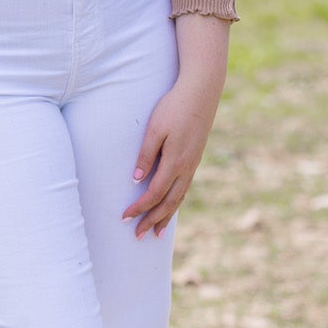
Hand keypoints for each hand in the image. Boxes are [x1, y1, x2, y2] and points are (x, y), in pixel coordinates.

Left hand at [123, 15, 230, 238]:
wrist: (203, 91)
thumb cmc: (174, 106)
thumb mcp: (156, 128)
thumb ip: (146, 154)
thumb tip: (136, 180)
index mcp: (175, 162)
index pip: (154, 194)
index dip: (139, 208)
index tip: (124, 218)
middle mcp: (186, 168)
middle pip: (168, 203)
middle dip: (152, 220)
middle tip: (138, 236)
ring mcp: (193, 164)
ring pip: (179, 198)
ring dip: (166, 216)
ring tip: (156, 232)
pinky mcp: (195, 158)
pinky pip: (185, 188)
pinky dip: (176, 202)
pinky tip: (171, 205)